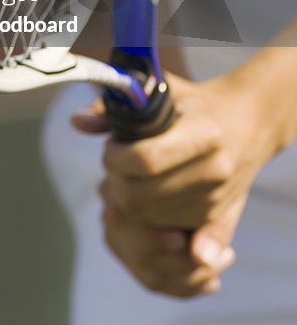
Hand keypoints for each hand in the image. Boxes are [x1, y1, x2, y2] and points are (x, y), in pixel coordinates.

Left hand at [72, 69, 278, 296]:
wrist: (247, 124)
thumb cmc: (194, 103)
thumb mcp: (161, 90)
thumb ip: (117, 106)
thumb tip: (77, 122)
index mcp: (204, 133)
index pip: (145, 160)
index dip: (116, 157)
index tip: (111, 147)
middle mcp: (216, 169)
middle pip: (141, 196)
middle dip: (116, 181)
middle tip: (117, 163)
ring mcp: (217, 198)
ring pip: (150, 219)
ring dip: (129, 201)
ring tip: (133, 175)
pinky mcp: (218, 219)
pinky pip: (168, 234)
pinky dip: (147, 220)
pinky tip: (146, 198)